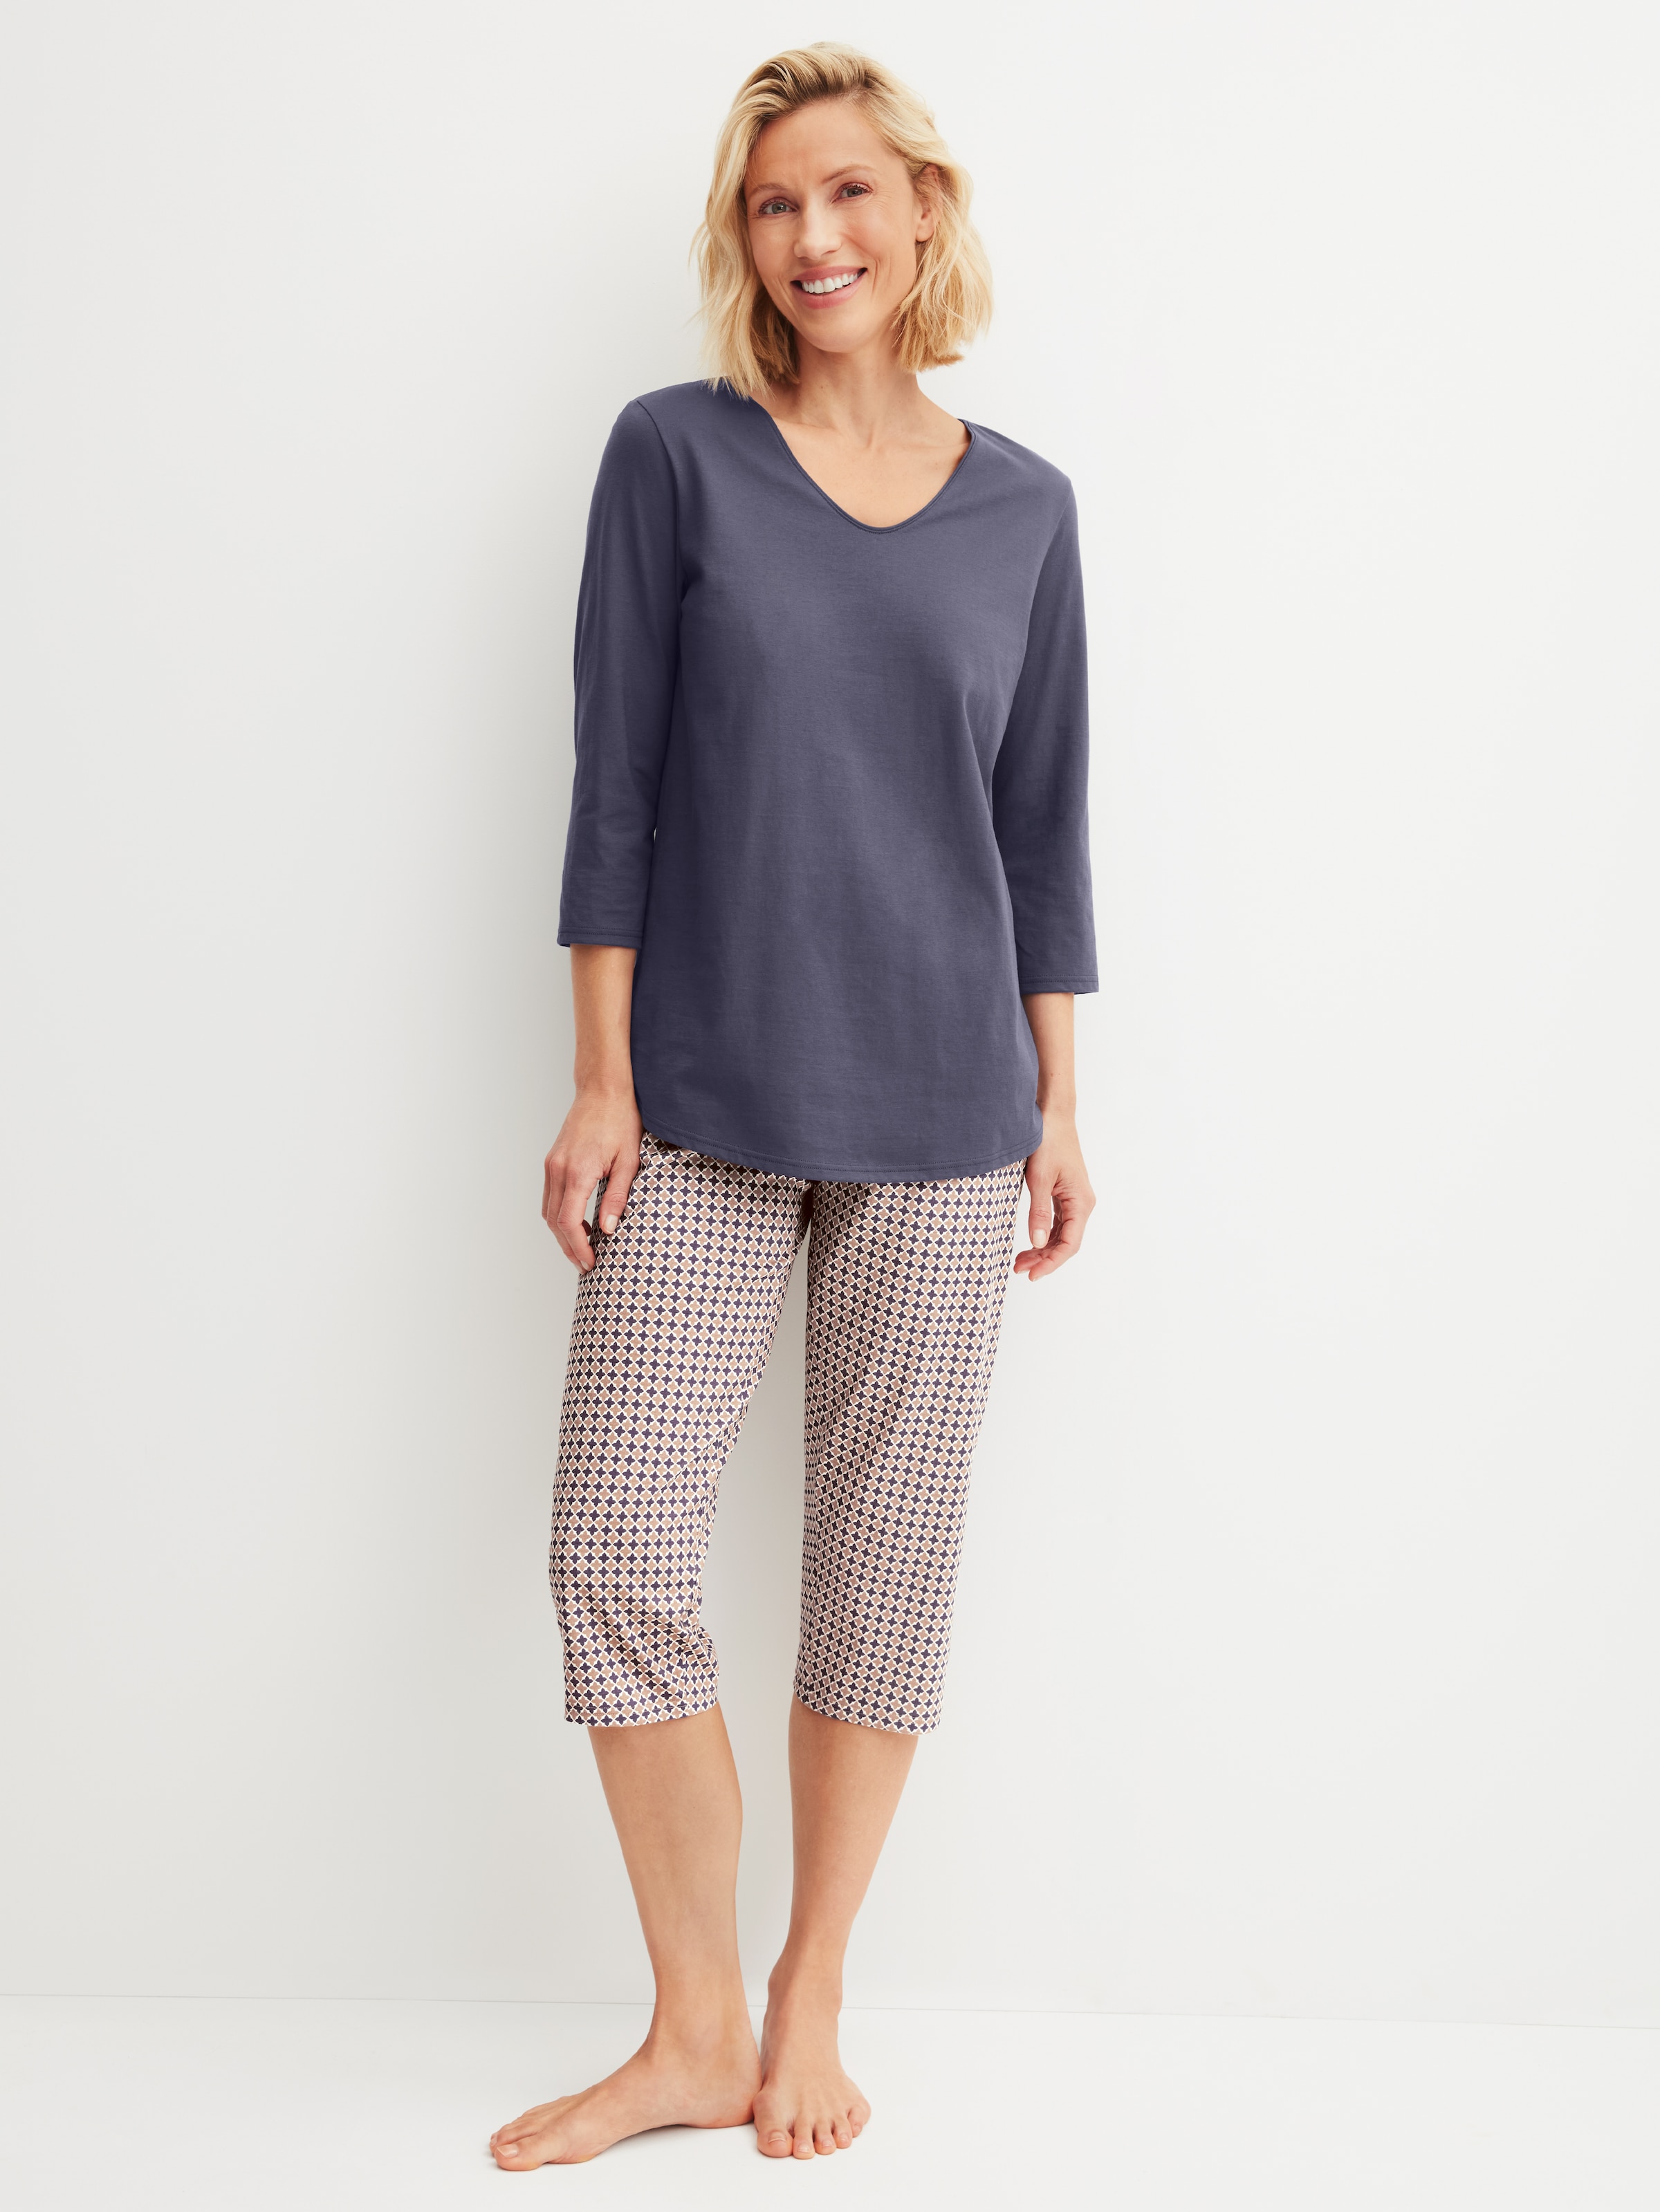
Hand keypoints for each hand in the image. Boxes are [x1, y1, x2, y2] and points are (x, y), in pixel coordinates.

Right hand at [542, 1086, 643, 1271]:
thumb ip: (616, 1198)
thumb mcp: (629, 1162)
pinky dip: (559, 1215)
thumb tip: (608, 1229)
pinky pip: (549, 1196)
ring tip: (582, 1249)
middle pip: (553, 1221)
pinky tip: (577, 1223)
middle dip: (568, 1247)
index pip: (568, 1221)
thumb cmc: (620, 1121)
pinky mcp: (552, 1160)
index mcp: (577, 1172)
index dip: (577, 1247)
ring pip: (547, 1211)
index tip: (590, 1262)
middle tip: (586, 1265)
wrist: (603, 1090)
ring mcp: (551, 1164)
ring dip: (562, 1233)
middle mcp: (557, 1169)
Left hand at [1015, 1114, 1094, 1281]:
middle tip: (1019, 1270)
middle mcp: (1082, 1204)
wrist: (1053, 1116)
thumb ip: (1039, 1212)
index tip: (1032, 1275)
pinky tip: (1030, 1243)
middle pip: (1066, 1242)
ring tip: (1020, 1261)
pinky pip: (1058, 1222)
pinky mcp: (1065, 1194)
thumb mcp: (1039, 1178)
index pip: (1069, 1244)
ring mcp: (1074, 1199)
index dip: (1051, 1263)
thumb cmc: (1048, 1142)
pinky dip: (1044, 1234)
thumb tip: (1038, 1242)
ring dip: (1042, 1249)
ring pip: (1061, 1234)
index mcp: (1080, 1202)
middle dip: (1043, 1259)